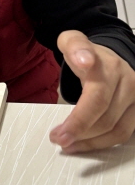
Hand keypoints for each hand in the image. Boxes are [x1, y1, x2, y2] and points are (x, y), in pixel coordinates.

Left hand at [50, 30, 134, 152]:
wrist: (109, 59)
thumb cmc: (86, 54)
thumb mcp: (73, 41)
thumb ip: (74, 44)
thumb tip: (84, 58)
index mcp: (108, 66)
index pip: (98, 92)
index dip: (88, 104)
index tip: (77, 105)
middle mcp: (127, 82)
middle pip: (105, 116)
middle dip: (79, 130)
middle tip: (57, 137)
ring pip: (116, 130)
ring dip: (89, 141)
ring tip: (67, 144)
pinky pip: (121, 135)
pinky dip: (100, 143)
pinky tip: (82, 143)